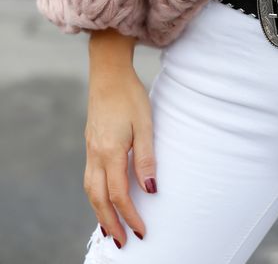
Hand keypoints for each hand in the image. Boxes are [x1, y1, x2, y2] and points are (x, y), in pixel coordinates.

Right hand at [83, 63, 156, 248]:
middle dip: (110, 223)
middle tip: (122, 243)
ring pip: (90, 190)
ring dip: (99, 212)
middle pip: (98, 198)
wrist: (108, 72)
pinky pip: (89, 177)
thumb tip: (151, 189)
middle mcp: (95, 154)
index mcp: (110, 152)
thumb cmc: (130, 95)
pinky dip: (95, 195)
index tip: (142, 231)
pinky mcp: (90, 143)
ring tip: (110, 228)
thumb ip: (146, 157)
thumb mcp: (145, 124)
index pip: (118, 194)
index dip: (130, 216)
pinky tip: (103, 198)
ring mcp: (90, 149)